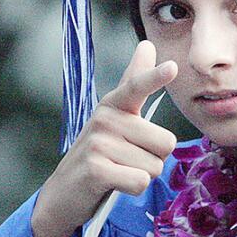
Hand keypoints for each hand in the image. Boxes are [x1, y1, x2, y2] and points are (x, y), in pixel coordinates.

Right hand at [31, 40, 178, 236]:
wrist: (64, 192)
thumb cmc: (100, 153)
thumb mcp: (116, 116)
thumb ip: (134, 82)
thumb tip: (148, 44)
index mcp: (114, 105)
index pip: (137, 87)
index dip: (155, 77)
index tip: (172, 67)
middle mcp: (105, 119)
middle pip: (166, 143)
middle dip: (154, 159)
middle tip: (126, 161)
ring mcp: (98, 144)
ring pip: (155, 167)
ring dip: (142, 175)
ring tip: (118, 172)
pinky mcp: (96, 170)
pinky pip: (140, 181)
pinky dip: (132, 189)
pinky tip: (113, 185)